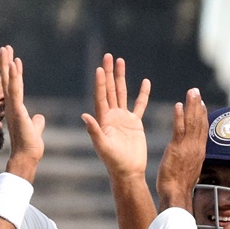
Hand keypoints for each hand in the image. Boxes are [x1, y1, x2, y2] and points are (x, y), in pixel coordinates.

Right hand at [1, 45, 44, 181]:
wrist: (26, 157)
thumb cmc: (29, 147)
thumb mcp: (35, 130)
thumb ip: (37, 122)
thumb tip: (39, 118)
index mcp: (16, 109)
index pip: (14, 87)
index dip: (14, 73)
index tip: (13, 59)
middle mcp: (11, 107)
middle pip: (8, 80)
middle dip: (6, 63)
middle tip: (4, 47)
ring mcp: (13, 108)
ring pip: (9, 82)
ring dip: (7, 65)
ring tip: (6, 49)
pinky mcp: (17, 112)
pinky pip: (15, 92)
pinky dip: (15, 78)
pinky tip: (14, 65)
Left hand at [81, 53, 150, 180]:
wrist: (128, 172)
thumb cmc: (114, 162)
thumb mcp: (103, 146)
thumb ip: (94, 131)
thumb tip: (84, 115)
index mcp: (103, 120)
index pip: (101, 97)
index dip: (100, 83)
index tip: (99, 68)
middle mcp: (112, 116)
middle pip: (109, 90)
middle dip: (109, 73)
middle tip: (108, 56)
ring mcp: (123, 119)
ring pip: (122, 93)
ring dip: (121, 77)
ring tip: (120, 61)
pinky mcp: (135, 123)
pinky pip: (139, 105)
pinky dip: (143, 94)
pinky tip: (145, 82)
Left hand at [156, 88, 208, 212]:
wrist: (176, 194)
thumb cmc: (180, 187)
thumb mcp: (190, 171)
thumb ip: (191, 160)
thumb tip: (192, 158)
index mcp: (199, 152)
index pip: (203, 129)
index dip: (202, 115)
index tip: (201, 104)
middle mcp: (196, 147)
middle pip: (199, 121)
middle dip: (197, 105)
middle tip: (195, 91)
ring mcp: (187, 147)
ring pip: (191, 122)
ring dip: (191, 105)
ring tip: (190, 92)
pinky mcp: (176, 148)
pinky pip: (179, 129)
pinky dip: (179, 116)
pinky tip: (178, 105)